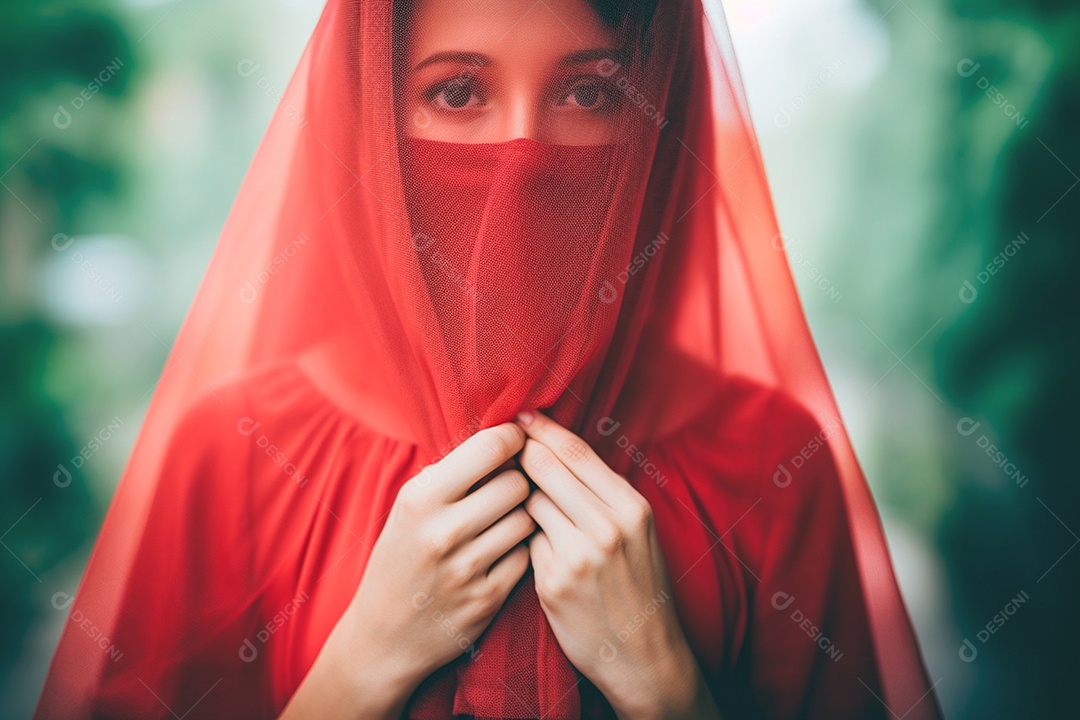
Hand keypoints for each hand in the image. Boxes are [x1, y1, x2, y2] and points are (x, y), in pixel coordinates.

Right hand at [342, 422, 535, 692]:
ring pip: (527, 517)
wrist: (383, 636)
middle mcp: (444, 531)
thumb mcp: (409, 507)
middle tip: (508, 487)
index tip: (516, 441)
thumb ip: (451, 471)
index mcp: (421, 498)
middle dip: (519, 480)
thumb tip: (505, 434)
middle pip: (516, 482)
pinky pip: (527, 555)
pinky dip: (520, 550)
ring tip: (504, 520)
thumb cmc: (401, 557)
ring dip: (523, 515)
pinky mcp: (487, 598)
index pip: (491, 447)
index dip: (513, 439)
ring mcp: (467, 568)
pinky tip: (503, 552)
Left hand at [514, 411, 720, 718]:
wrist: (643, 655)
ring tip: (518, 504)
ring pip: (529, 502)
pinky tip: (530, 547)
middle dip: (521, 455)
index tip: (522, 418)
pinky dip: (525, 539)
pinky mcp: (554, 582)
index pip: (577, 451)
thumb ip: (603, 494)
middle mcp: (608, 527)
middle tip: (504, 447)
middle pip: (545, 468)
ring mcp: (580, 555)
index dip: (543, 430)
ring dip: (519, 499)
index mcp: (632, 507)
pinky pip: (526, 541)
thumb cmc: (637, 586)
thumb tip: (557, 449)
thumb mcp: (639, 532)